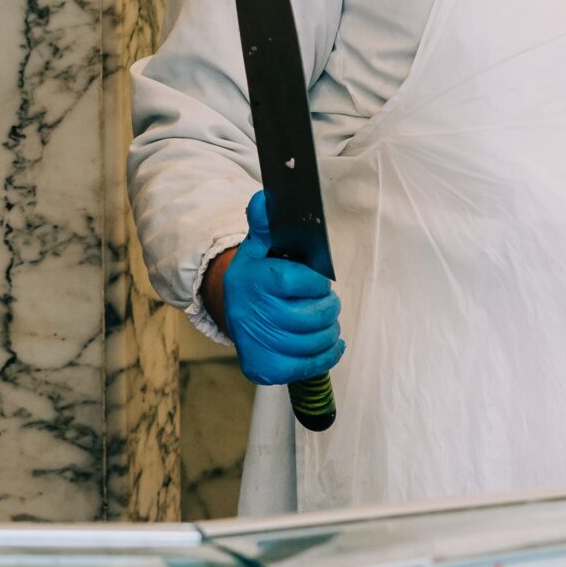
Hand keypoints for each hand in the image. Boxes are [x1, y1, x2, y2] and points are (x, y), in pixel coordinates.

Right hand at [209, 191, 342, 386]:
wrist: (235, 312)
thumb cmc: (255, 276)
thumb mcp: (257, 246)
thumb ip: (265, 223)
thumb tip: (266, 198)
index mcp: (253, 281)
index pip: (298, 282)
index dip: (316, 282)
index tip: (316, 281)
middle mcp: (252, 316)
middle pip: (311, 316)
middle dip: (328, 307)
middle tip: (326, 301)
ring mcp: (258, 345)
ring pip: (314, 341)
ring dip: (330, 330)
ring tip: (325, 319)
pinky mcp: (266, 369)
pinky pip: (309, 366)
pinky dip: (327, 354)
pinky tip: (330, 343)